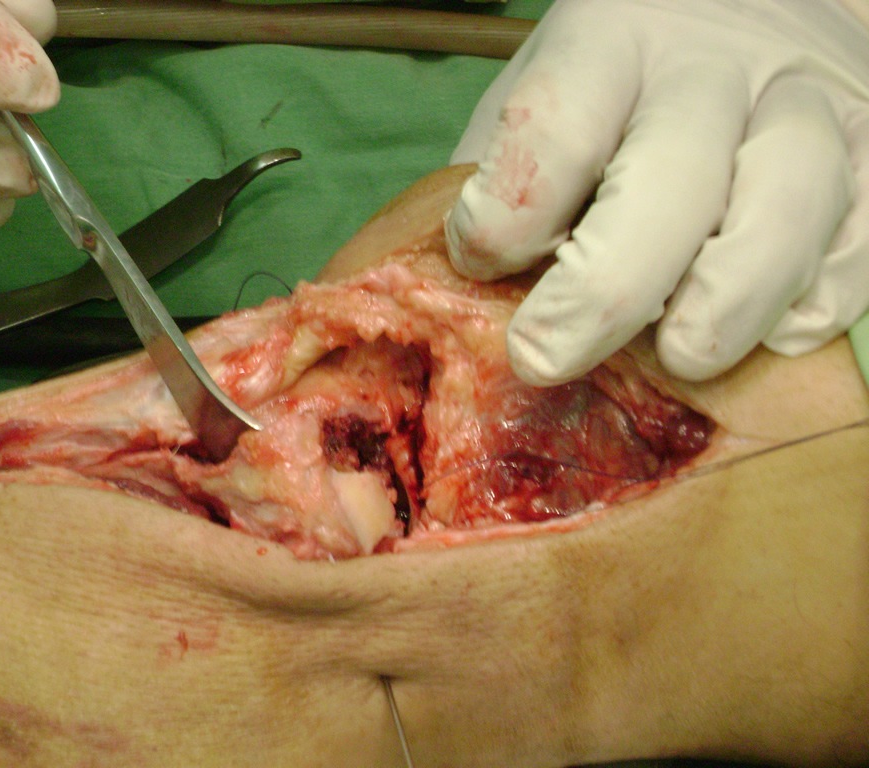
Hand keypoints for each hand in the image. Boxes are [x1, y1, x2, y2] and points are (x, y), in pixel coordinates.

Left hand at [447, 0, 868, 383]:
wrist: (747, 7)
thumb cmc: (616, 83)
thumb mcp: (541, 99)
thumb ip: (509, 182)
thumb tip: (467, 305)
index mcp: (608, 38)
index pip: (555, 129)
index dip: (507, 215)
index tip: (478, 260)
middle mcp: (712, 64)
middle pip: (670, 180)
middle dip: (601, 291)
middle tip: (545, 358)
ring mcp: (806, 100)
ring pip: (789, 198)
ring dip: (732, 298)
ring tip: (683, 356)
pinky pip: (867, 229)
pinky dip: (825, 292)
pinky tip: (778, 331)